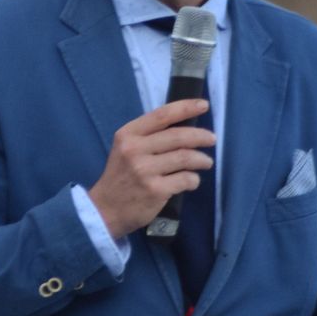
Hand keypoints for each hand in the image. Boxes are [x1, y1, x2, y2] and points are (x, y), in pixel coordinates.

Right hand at [88, 99, 215, 239]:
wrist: (105, 210)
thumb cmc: (120, 177)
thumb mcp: (125, 149)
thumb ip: (148, 136)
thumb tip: (184, 126)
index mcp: (128, 134)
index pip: (162, 115)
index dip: (186, 108)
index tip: (203, 105)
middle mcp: (135, 150)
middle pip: (178, 136)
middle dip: (201, 136)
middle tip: (211, 139)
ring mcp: (145, 171)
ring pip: (185, 157)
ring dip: (202, 159)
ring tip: (206, 162)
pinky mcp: (155, 190)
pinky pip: (185, 179)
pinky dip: (194, 179)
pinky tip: (192, 181)